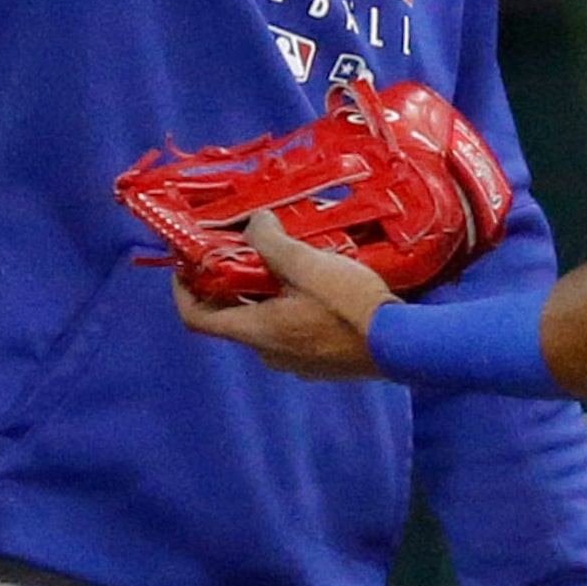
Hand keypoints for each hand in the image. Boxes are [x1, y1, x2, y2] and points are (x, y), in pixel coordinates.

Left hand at [172, 210, 398, 376]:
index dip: (183, 290)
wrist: (403, 345)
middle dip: (233, 282)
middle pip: (234, 316)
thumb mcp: (306, 264)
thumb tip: (253, 223)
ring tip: (286, 260)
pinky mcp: (322, 363)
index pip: (197, 318)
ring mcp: (297, 363)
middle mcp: (270, 353)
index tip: (185, 264)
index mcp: (257, 332)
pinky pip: (294, 330)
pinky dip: (292, 306)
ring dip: (267, 292)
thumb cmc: (350, 306)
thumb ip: (271, 240)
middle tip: (244, 248)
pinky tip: (316, 284)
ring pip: (267, 321)